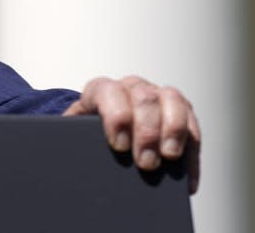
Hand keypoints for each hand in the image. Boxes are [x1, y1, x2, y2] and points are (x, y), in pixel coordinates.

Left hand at [64, 75, 200, 193]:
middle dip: (147, 132)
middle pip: (144, 98)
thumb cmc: (86, 135)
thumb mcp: (75, 134)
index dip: (116, 117)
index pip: (109, 91)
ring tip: (169, 157)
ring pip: (174, 101)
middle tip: (146, 163)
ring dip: (173, 131)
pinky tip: (187, 180)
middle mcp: (131, 87)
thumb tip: (76, 159)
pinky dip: (192, 154)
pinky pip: (192, 127)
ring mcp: (158, 96)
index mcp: (101, 90)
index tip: (119, 146)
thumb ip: (76, 139)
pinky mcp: (181, 112)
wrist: (98, 132)